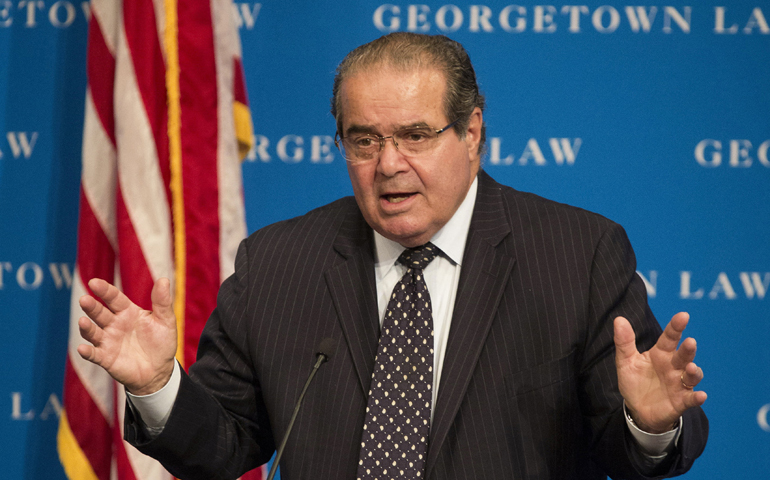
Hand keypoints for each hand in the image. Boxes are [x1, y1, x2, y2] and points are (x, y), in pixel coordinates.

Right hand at [77, 277, 177, 395]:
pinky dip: (87, 352)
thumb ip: (162, 301)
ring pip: (93, 332)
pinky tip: (82, 348)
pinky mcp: (106, 358)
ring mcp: (108, 341)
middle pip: (100, 313)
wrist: (160, 370)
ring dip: (87, 327)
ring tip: (83, 321)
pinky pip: (94, 354)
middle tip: (84, 299)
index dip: (104, 290)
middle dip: (91, 306)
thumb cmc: (162, 342)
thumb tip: (164, 279)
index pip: (114, 298)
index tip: (94, 282)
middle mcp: (114, 324)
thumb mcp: (166, 320)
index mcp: (128, 312)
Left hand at [613, 312, 706, 432]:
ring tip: (691, 368)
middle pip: (683, 356)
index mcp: (661, 354)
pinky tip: (701, 396)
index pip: (669, 338)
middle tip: (690, 342)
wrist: (637, 410)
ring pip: (691, 376)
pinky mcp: (681, 401)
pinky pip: (691, 399)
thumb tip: (619, 319)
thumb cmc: (635, 382)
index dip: (675, 327)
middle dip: (688, 349)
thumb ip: (624, 342)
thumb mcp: (625, 361)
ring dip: (694, 372)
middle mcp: (673, 367)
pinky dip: (697, 397)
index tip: (683, 315)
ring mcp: (679, 384)